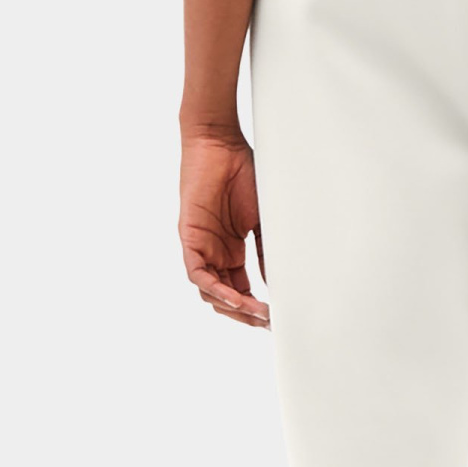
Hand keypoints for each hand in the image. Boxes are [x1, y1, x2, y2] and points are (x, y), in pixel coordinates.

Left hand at [179, 130, 268, 327]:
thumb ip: (267, 249)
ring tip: (257, 313)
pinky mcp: (189, 237)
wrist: (220, 144)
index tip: (278, 316)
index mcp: (232, 249)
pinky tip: (236, 298)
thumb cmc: (243, 172)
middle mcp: (214, 252)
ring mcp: (201, 246)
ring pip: (209, 291)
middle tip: (268, 322)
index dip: (257, 306)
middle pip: (225, 296)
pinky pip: (197, 273)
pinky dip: (215, 289)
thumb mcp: (263, 218)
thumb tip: (278, 282)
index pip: (241, 289)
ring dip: (233, 306)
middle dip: (246, 314)